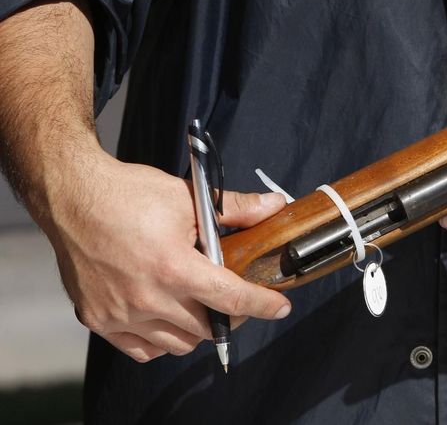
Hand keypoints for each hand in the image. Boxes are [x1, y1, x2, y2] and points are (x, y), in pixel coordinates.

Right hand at [46, 153, 290, 361]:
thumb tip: (273, 206)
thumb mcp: (186, 196)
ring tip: (199, 305)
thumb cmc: (127, 193)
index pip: (232, 299)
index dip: (263, 304)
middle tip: (234, 299)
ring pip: (178, 344)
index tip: (279, 307)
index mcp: (173, 267)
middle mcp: (146, 297)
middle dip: (231, 316)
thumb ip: (235, 208)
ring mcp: (119, 313)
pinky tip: (167, 317)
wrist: (70, 195)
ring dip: (198, 330)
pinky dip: (162, 340)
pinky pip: (142, 349)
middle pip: (208, 328)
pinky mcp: (98, 318)